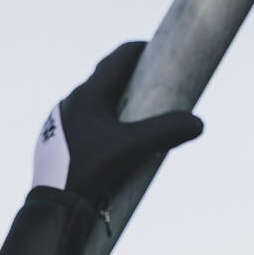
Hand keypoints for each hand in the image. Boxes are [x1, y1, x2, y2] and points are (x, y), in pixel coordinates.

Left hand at [32, 41, 203, 202]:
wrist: (54, 205)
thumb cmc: (91, 171)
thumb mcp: (133, 149)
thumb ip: (167, 132)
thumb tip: (199, 123)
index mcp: (88, 94)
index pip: (117, 59)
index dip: (140, 50)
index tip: (158, 50)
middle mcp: (71, 101)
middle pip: (104, 78)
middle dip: (129, 76)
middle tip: (152, 80)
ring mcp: (59, 120)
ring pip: (91, 100)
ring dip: (113, 99)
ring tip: (133, 110)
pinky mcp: (54, 139)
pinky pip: (82, 120)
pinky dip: (100, 120)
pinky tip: (109, 136)